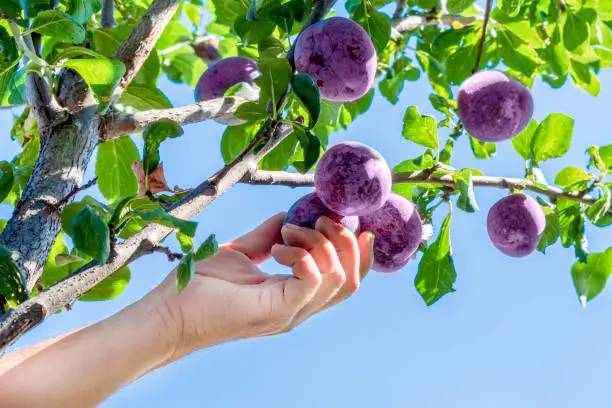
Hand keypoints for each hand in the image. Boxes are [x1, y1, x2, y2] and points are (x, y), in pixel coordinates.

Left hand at [150, 212, 373, 361]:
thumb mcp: (243, 252)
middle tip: (320, 220)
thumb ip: (268, 236)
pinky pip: (313, 279)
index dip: (359, 253)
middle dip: (345, 241)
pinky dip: (304, 255)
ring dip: (320, 243)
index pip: (346, 280)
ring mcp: (290, 312)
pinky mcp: (276, 310)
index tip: (353, 223)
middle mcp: (299, 308)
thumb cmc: (199, 285)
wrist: (168, 311)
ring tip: (289, 232)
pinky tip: (279, 248)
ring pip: (338, 278)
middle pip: (351, 281)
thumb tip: (289, 215)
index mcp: (295, 296)